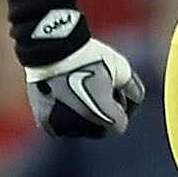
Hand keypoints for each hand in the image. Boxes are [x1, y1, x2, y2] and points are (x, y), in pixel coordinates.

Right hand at [20, 24, 145, 138]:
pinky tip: (65, 96)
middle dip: (101, 115)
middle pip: (99, 129)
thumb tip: (133, 103)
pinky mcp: (44, 121)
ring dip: (83, 117)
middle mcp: (80, 125)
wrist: (52, 47)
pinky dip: (64, 116)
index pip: (119, 125)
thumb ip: (133, 91)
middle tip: (95, 89)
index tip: (112, 91)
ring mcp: (60, 125)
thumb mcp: (121, 69)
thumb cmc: (90, 56)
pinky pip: (60, 126)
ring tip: (78, 90)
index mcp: (103, 115)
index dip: (119, 107)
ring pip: (79, 129)